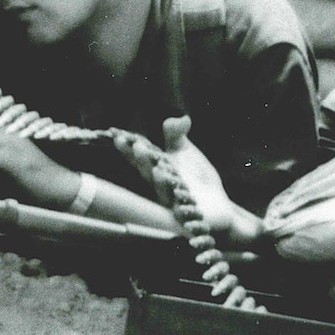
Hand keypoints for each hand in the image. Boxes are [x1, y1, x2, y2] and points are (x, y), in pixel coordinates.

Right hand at [122, 117, 262, 247]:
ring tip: (159, 169)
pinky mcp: (189, 216)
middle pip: (149, 174)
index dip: (129, 148)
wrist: (217, 204)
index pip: (141, 158)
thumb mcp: (185, 152)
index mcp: (156, 169)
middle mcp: (161, 187)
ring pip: (165, 193)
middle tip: (137, 145)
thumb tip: (183, 118)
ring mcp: (174, 203)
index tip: (118, 135)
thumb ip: (177, 135)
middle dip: (143, 161)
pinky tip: (182, 198)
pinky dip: (182, 207)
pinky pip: (184, 213)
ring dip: (161, 182)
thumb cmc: (195, 177)